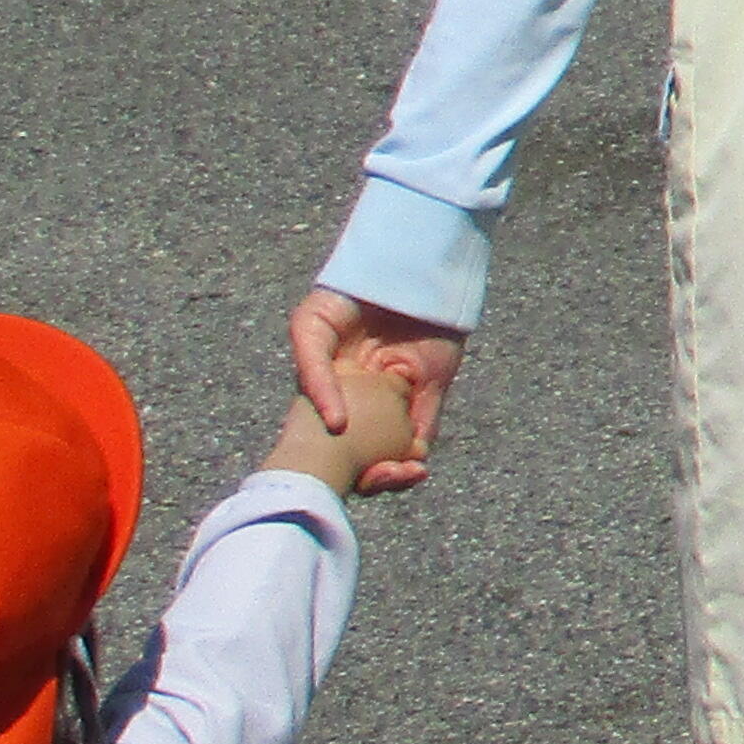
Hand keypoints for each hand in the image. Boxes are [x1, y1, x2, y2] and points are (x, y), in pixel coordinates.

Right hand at [289, 289, 465, 494]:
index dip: (331, 468)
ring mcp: (399, 396)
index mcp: (331, 394)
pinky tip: (416, 460)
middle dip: (372, 477)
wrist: (402, 264)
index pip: (328, 444)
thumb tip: (334, 424)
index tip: (337, 478)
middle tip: (378, 479)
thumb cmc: (344, 294)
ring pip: (397, 449)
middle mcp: (364, 403)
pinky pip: (426, 425)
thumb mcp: (310, 327)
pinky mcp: (433, 385)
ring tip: (402, 473)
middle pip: (364, 457)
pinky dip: (420, 447)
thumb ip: (314, 372)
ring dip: (398, 471)